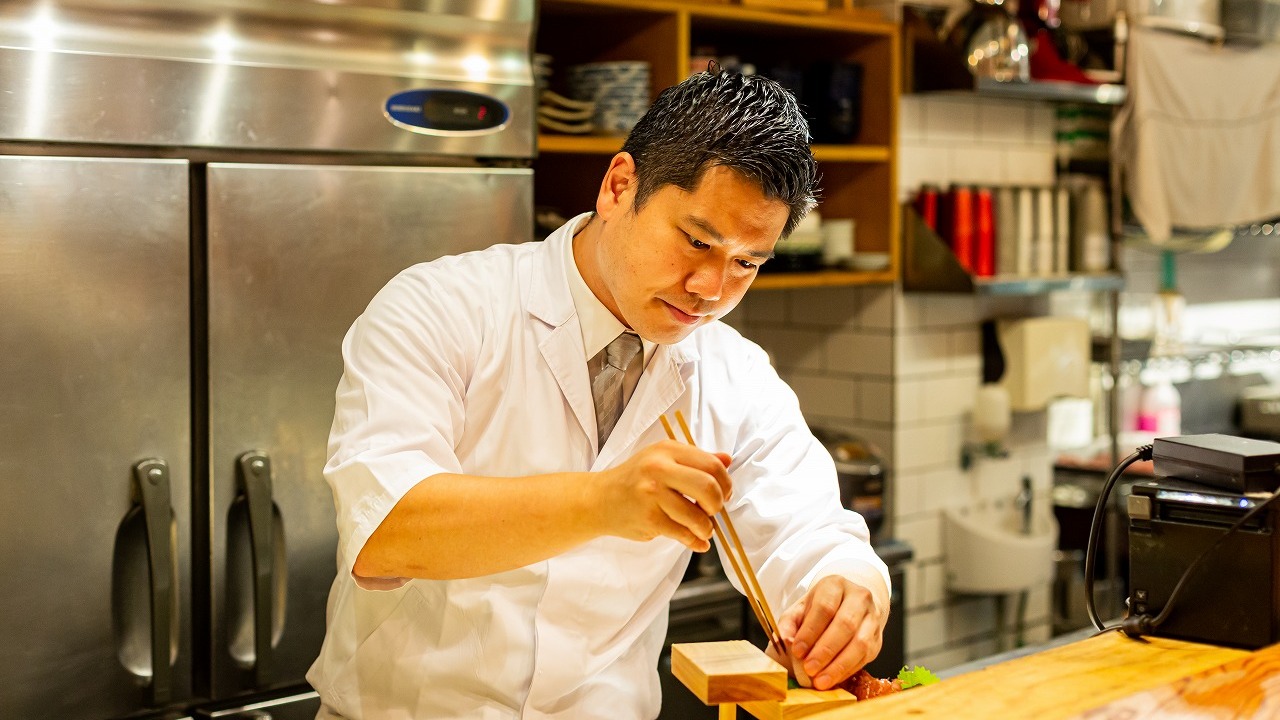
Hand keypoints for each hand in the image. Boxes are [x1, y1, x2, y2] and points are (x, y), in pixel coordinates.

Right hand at [595, 440, 731, 551]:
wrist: (599, 499)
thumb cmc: (635, 479)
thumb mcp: (663, 459)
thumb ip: (696, 459)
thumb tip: (727, 459)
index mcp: (667, 450)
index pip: (711, 465)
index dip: (726, 483)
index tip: (725, 494)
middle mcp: (659, 469)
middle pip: (708, 488)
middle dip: (718, 505)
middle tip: (713, 511)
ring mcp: (652, 495)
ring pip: (697, 516)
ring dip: (707, 528)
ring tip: (704, 529)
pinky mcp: (649, 519)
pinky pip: (683, 534)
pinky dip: (695, 541)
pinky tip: (695, 541)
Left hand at [775, 575, 883, 690]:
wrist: (850, 604)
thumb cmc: (822, 607)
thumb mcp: (801, 608)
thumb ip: (789, 623)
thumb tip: (785, 641)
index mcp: (836, 585)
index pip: (825, 607)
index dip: (810, 631)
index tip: (797, 651)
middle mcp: (859, 598)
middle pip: (845, 625)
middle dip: (825, 651)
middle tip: (809, 668)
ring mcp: (872, 618)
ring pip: (860, 643)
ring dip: (838, 665)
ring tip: (820, 680)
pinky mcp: (878, 638)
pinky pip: (866, 657)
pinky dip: (847, 670)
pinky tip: (832, 678)